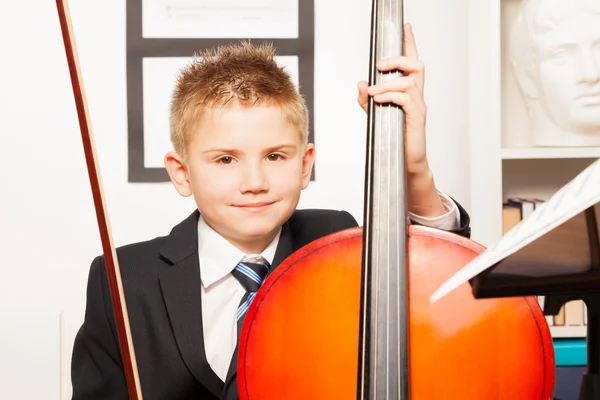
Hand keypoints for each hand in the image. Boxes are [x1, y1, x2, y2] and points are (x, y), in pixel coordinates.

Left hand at [357, 23, 445, 217]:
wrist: (404, 164)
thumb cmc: (393, 139)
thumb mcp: (376, 116)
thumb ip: (368, 99)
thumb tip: (361, 83)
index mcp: (409, 93)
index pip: (412, 63)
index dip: (410, 44)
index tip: (406, 27)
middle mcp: (417, 97)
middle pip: (416, 66)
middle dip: (398, 59)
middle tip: (378, 65)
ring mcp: (418, 107)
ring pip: (409, 82)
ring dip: (387, 84)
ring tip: (373, 92)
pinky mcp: (417, 119)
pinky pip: (406, 99)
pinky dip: (390, 96)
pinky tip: (378, 101)